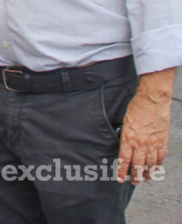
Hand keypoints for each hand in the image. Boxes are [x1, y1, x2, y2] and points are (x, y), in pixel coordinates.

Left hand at [116, 68, 174, 183]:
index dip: (122, 171)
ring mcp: (153, 143)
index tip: (120, 179)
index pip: (124, 160)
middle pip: (138, 165)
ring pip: (150, 164)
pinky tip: (156, 168)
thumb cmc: (137, 107)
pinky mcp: (163, 141)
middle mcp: (140, 143)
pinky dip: (158, 164)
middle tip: (134, 182)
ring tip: (145, 179)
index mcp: (128, 138)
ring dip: (147, 173)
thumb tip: (125, 145)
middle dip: (135, 176)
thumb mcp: (125, 122)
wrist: (152, 100)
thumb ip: (125, 135)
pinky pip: (160, 157)